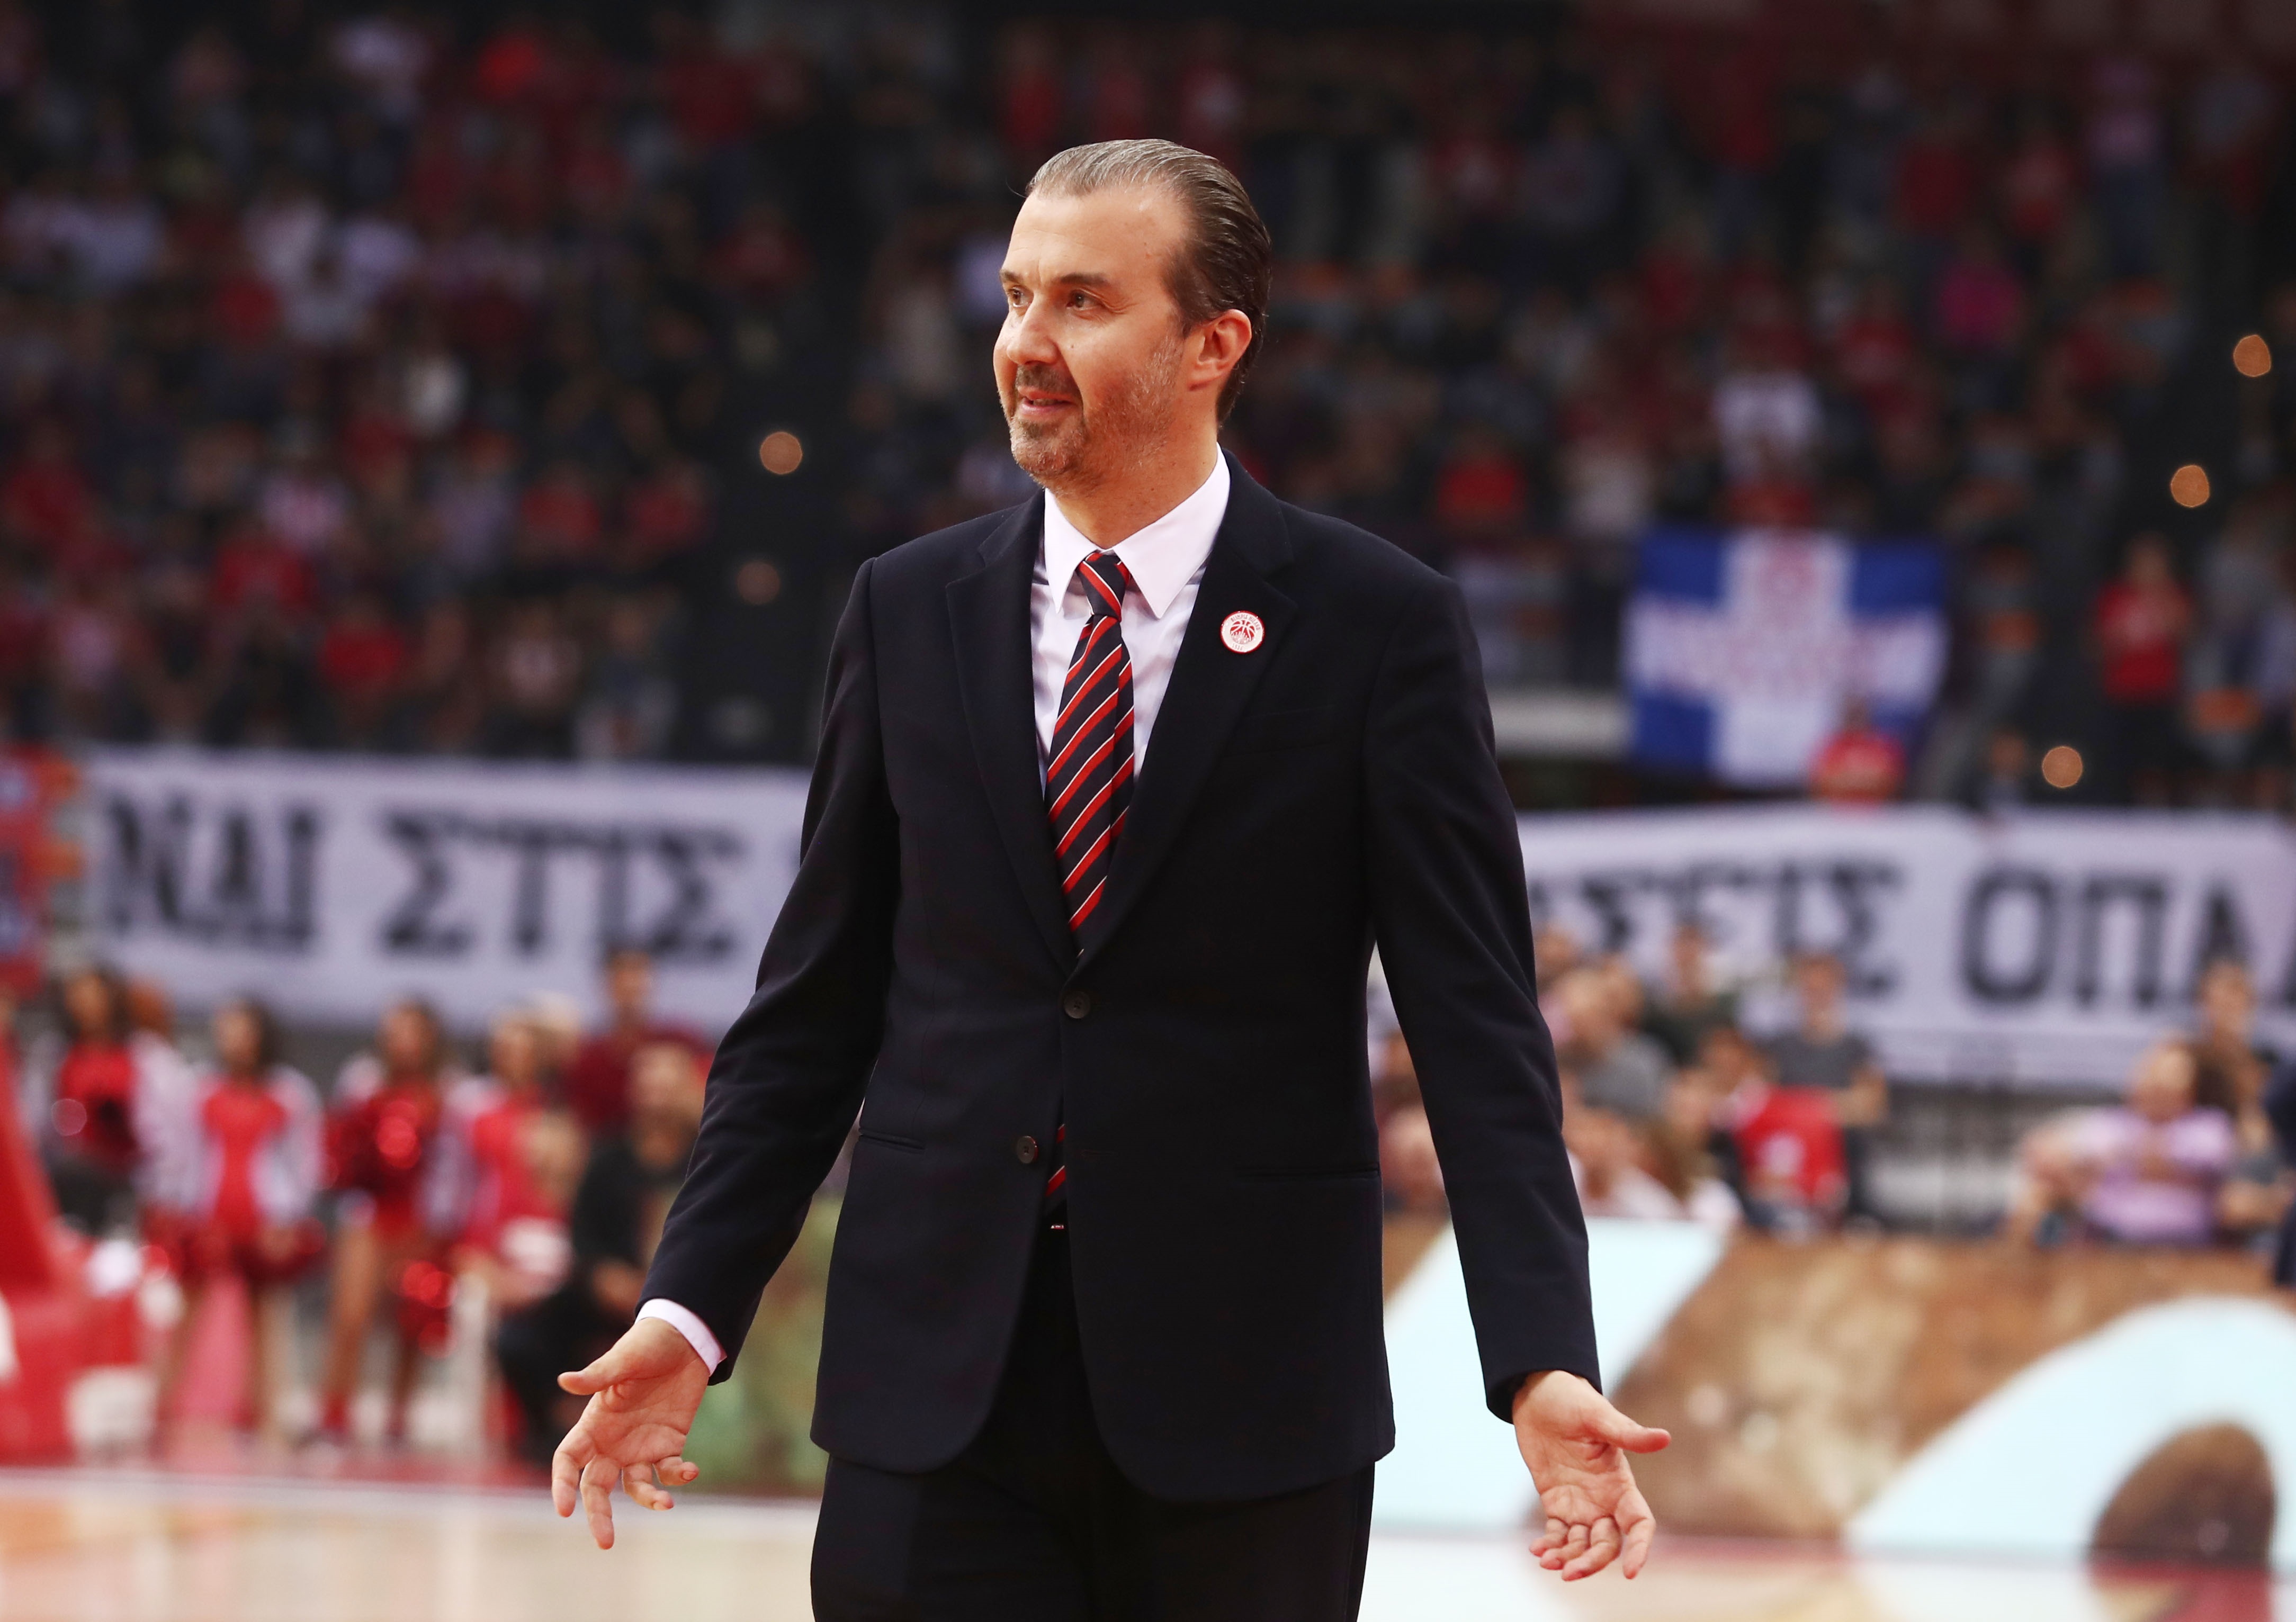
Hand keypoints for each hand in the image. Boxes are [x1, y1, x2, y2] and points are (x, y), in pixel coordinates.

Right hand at [551, 1317, 710, 1548]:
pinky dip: (677, 1477)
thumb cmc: (646, 1345)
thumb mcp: (623, 1360)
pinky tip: (690, 1470)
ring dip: (648, 1500)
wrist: (685, 1341)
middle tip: (605, 1541)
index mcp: (593, 1423)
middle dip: (598, 1515)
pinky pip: (668, 1472)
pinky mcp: (668, 1445)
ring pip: (634, 1487)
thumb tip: (564, 1380)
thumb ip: (597, 1375)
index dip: (561, 1485)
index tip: (565, 1510)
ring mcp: (640, 1447)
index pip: (567, 1461)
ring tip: (665, 1504)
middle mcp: (612, 1442)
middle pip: (595, 1486)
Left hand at [1513, 1370, 1668, 1580]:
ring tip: (1547, 1562)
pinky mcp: (1556, 1501)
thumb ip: (1629, 1434)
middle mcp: (1604, 1499)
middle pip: (1607, 1543)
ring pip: (1581, 1544)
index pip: (1639, 1523)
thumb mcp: (1600, 1417)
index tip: (1631, 1572)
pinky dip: (1549, 1546)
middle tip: (1569, 1573)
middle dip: (1592, 1562)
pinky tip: (1536, 1550)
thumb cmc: (1574, 1401)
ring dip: (1568, 1559)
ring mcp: (1580, 1503)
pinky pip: (1556, 1533)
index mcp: (1621, 1483)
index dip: (1640, 1548)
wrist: (1539, 1394)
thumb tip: (1664, 1438)